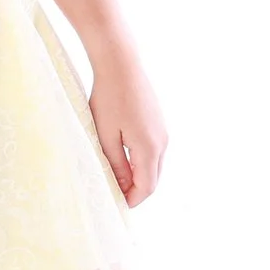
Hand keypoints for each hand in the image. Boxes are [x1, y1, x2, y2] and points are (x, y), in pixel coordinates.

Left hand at [87, 52, 168, 205]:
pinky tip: (124, 158)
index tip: (117, 206)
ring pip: (155, 165)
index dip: (133, 200)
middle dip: (136, 190)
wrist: (121, 64)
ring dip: (139, 175)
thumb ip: (115, 164)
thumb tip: (122, 187)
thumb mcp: (106, 136)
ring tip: (116, 179)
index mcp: (150, 148)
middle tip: (114, 196)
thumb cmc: (109, 98)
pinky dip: (142, 161)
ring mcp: (163, 131)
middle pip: (153, 178)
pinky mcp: (159, 121)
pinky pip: (154, 150)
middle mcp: (163, 142)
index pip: (147, 187)